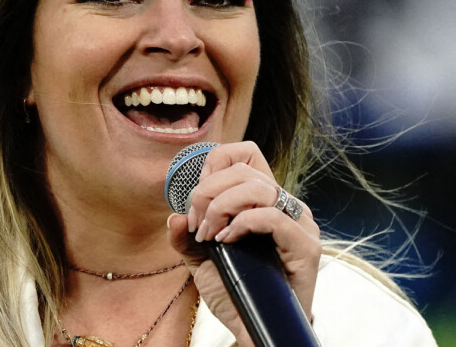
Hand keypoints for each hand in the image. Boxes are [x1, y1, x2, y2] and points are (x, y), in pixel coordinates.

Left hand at [166, 141, 320, 341]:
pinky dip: (243, 223)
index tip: (196, 195)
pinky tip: (227, 240)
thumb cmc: (233, 290)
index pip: (246, 153)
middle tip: (197, 223)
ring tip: (210, 234)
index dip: (216, 163)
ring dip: (222, 207)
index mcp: (263, 198)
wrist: (252, 327)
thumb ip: (185, 237)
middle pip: (243, 169)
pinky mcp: (306, 245)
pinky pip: (272, 216)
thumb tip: (173, 217)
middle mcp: (284, 204)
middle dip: (208, 192)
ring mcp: (299, 223)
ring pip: (257, 187)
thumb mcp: (201, 259)